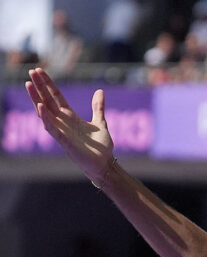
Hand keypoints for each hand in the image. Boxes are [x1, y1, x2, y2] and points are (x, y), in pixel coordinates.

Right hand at [25, 67, 114, 185]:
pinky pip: (52, 128)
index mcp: (70, 116)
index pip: (56, 97)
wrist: (104, 164)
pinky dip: (46, 117)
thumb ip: (97, 107)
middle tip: (31, 71)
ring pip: (45, 112)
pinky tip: (40, 106)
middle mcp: (63, 122)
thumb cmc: (100, 146)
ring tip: (29, 85)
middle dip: (40, 86)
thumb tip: (99, 91)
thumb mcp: (100, 122)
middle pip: (47, 100)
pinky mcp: (64, 141)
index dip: (48, 84)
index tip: (40, 71)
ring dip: (36, 98)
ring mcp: (61, 131)